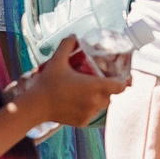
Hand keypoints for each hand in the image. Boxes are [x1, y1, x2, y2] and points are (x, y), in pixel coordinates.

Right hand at [12, 35, 131, 128]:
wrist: (36, 106)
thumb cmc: (48, 83)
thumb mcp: (57, 60)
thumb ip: (67, 45)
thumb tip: (73, 35)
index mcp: (96, 87)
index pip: (120, 86)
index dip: (124, 81)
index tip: (122, 77)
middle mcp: (96, 102)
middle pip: (110, 95)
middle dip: (107, 89)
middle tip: (98, 81)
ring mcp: (90, 113)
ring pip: (102, 105)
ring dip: (98, 99)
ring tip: (88, 91)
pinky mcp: (83, 122)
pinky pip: (92, 114)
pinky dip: (89, 108)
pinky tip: (79, 102)